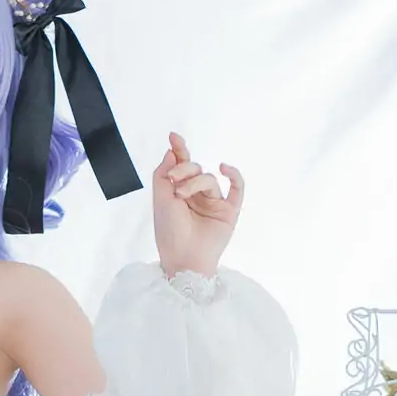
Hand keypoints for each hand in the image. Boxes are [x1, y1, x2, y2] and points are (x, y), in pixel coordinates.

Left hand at [152, 132, 242, 278]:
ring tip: (182, 195)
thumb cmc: (169, 232)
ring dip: (195, 182)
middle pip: (195, 169)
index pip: (181, 166)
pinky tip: (224, 168)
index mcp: (179, 193)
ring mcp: (213, 203)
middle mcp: (197, 196)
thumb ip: (163, 173)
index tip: (174, 137)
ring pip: (209, 179)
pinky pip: (237, 188)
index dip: (179, 150)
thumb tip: (173, 151)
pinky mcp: (228, 211)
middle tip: (173, 181)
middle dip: (183, 170)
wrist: (182, 258)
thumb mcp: (159, 199)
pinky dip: (234, 175)